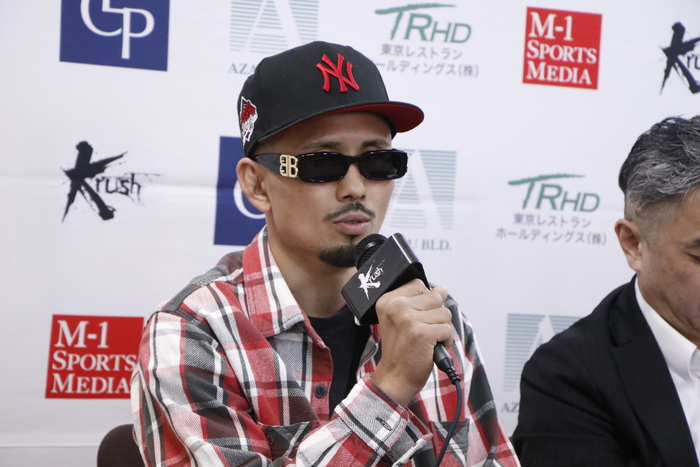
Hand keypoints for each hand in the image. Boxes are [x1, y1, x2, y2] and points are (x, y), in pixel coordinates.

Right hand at [371, 279, 452, 406]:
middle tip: (421, 331)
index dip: (424, 302)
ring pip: (444, 313)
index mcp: (388, 300)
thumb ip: (420, 301)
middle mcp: (396, 306)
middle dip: (435, 316)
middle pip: (435, 297)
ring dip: (441, 329)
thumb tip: (442, 289)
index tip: (415, 318)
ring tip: (426, 340)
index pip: (419, 285)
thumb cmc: (401, 349)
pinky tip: (432, 348)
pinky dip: (445, 341)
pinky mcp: (422, 333)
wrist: (395, 377)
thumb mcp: (402, 319)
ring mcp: (409, 319)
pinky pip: (448, 329)